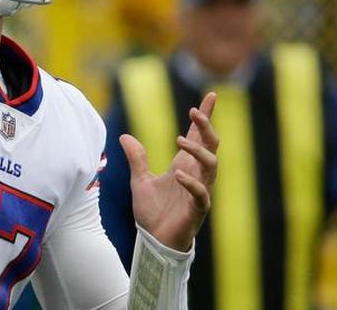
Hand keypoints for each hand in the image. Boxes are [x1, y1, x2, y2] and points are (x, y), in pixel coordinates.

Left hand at [122, 92, 218, 251]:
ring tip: (179, 140)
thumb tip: (125, 136)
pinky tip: (178, 174)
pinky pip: (201, 193)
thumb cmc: (152, 212)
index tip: (211, 96)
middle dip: (206, 127)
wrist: (154, 241)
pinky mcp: (197, 210)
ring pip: (211, 165)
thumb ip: (137, 158)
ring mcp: (199, 192)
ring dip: (198, 150)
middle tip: (195, 111)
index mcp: (184, 165)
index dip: (205, 117)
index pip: (198, 137)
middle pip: (211, 145)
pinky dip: (191, 182)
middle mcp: (196, 175)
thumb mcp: (139, 180)